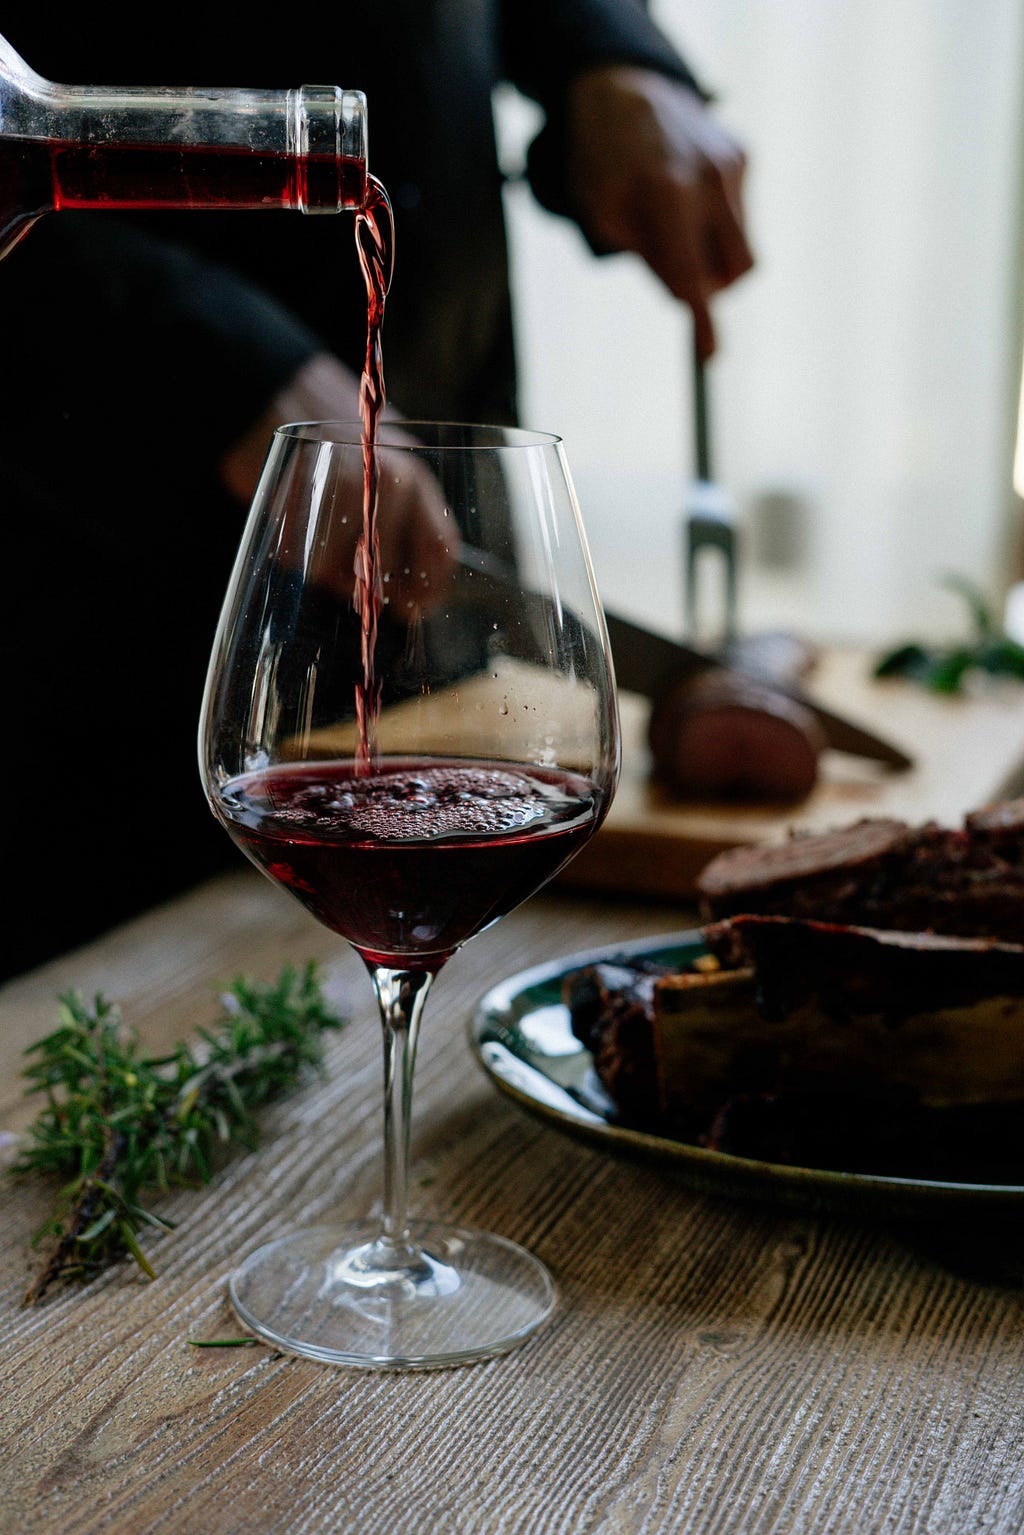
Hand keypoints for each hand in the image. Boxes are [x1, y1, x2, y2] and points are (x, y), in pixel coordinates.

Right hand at [218, 353, 458, 615]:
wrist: (268, 388)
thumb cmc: (324, 424)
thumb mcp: (381, 452)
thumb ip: (401, 501)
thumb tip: (409, 571)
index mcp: (413, 475)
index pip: (442, 546)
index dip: (433, 586)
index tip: (419, 606)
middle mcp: (389, 486)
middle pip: (390, 570)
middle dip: (373, 592)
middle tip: (358, 590)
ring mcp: (346, 498)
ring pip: (347, 574)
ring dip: (333, 575)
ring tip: (319, 541)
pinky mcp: (304, 511)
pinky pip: (309, 564)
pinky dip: (301, 559)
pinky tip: (296, 529)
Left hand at [566, 66, 753, 358]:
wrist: (624, 88)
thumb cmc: (604, 159)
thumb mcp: (605, 214)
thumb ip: (649, 258)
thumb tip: (690, 295)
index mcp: (669, 193)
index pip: (694, 275)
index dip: (702, 321)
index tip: (710, 355)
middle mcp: (711, 178)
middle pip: (736, 271)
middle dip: (710, 285)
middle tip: (673, 269)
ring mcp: (733, 165)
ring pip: (743, 247)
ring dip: (713, 254)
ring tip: (676, 224)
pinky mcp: (744, 155)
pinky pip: (740, 216)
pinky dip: (716, 221)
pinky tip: (688, 195)